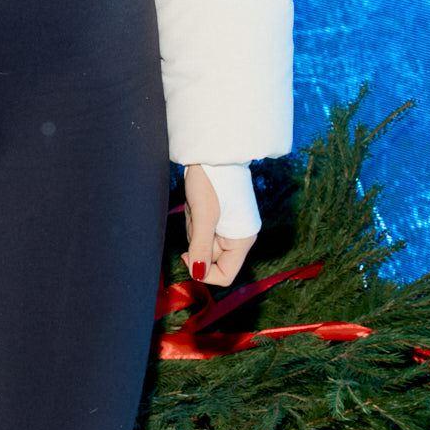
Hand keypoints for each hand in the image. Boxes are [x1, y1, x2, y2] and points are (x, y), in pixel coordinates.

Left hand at [182, 165, 254, 292]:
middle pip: (211, 259)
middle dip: (197, 242)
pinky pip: (201, 232)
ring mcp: (229, 230)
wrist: (212, 154)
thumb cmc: (212, 181)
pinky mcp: (220, 221)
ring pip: (203, 245)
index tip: (187, 255)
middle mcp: (239, 238)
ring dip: (194, 229)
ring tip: (197, 207)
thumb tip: (198, 274)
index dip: (204, 272)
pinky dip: (194, 222)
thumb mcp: (203, 215)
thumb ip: (201, 247)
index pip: (225, 275)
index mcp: (243, 240)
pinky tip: (197, 205)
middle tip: (196, 217)